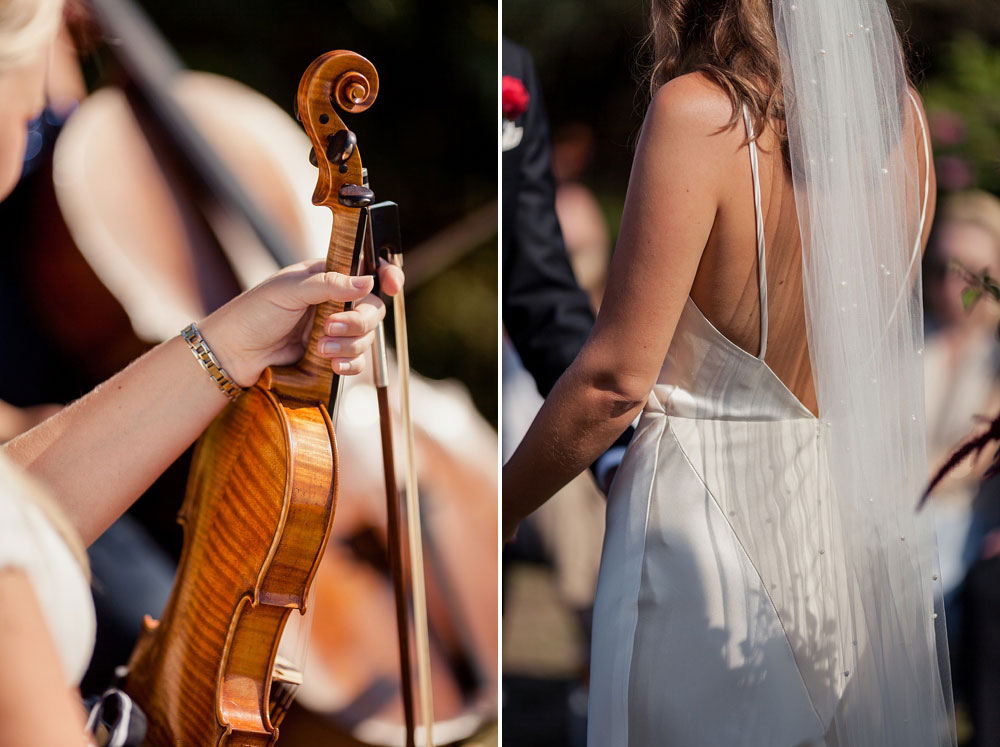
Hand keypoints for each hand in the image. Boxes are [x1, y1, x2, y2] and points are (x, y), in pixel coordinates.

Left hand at [198, 258, 403, 386]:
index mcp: (327, 277)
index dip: (386, 275)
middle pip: (373, 308)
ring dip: (348, 344)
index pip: (367, 270)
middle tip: (330, 327)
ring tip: (318, 349)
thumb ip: (329, 284)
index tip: (391, 284)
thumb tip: (367, 281)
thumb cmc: (253, 313)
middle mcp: (336, 302)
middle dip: (358, 320)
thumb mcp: (288, 290)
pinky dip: (350, 364)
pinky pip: (357, 361)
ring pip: (367, 337)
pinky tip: (333, 366)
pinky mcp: (332, 357)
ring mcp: (335, 331)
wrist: (233, 354)